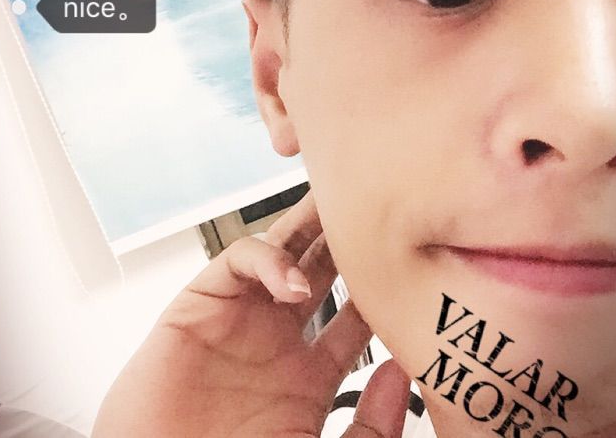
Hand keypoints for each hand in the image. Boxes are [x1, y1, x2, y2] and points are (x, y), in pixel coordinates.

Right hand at [92, 192, 409, 436]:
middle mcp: (278, 338)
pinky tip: (293, 282)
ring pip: (283, 249)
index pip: (356, 317)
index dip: (383, 289)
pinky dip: (268, 258)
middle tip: (378, 204)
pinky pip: (240, 259)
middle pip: (322, 269)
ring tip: (342, 200)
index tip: (413, 263)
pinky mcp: (202, 302)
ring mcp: (242, 317)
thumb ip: (368, 427)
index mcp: (309, 376)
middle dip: (347, 236)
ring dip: (312, 222)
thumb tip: (401, 373)